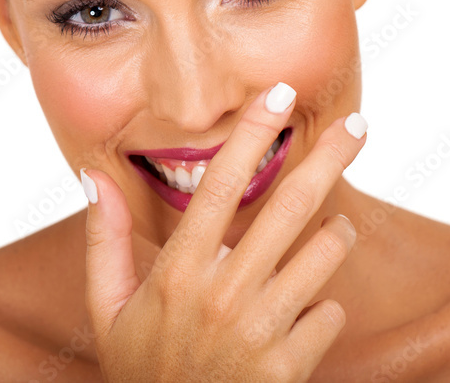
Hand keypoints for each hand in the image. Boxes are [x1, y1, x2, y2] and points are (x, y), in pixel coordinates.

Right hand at [82, 82, 366, 381]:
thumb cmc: (141, 368)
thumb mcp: (106, 307)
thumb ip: (104, 239)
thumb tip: (92, 177)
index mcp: (177, 273)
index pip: (219, 186)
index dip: (250, 134)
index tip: (278, 94)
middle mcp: (222, 295)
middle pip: (289, 208)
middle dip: (328, 157)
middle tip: (358, 124)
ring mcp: (259, 332)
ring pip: (322, 255)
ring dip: (334, 233)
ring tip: (332, 225)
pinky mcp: (288, 367)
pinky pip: (328, 314)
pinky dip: (321, 307)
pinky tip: (301, 312)